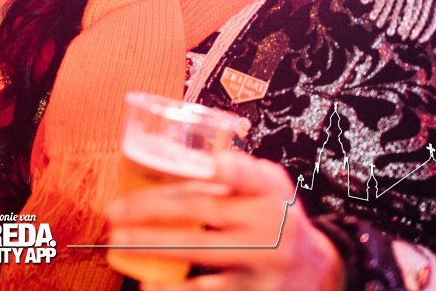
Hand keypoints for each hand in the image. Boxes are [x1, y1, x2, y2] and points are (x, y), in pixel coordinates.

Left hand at [107, 150, 343, 290]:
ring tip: (120, 242)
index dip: (235, 170)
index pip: (250, 177)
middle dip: (153, 208)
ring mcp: (261, 264)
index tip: (217, 163)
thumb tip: (210, 158)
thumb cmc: (278, 219)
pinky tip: (149, 284)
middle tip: (115, 210)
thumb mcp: (274, 188)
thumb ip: (243, 171)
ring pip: (200, 251)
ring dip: (154, 246)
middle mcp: (270, 227)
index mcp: (270, 194)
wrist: (320, 272)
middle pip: (204, 211)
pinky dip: (176, 289)